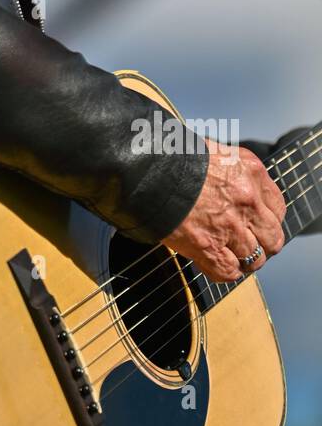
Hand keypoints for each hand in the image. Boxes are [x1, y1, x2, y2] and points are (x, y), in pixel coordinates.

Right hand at [161, 140, 286, 281]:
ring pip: (254, 259)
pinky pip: (228, 272)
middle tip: (245, 245)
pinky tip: (211, 264)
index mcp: (250, 172)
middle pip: (272, 239)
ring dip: (241, 261)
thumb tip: (226, 184)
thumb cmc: (173, 155)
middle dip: (261, 245)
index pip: (277, 208)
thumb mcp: (213, 152)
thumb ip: (229, 171)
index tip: (255, 225)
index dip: (266, 221)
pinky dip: (222, 272)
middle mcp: (248, 200)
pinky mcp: (209, 246)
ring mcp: (231, 226)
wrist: (149, 167)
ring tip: (228, 257)